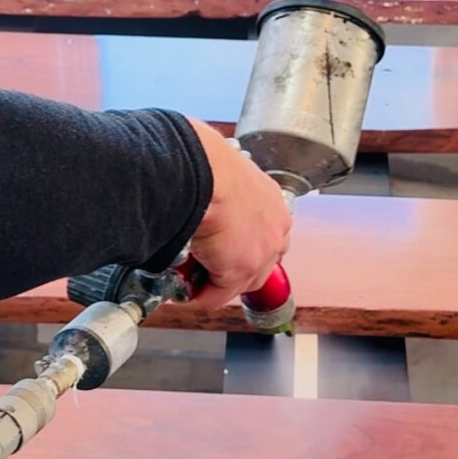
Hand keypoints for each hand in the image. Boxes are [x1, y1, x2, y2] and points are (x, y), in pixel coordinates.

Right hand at [184, 118, 291, 310]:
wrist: (204, 171)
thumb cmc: (205, 161)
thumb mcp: (220, 171)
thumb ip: (217, 186)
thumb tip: (194, 185)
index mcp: (271, 199)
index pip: (267, 233)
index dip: (243, 246)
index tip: (224, 250)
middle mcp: (275, 227)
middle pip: (260, 264)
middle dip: (233, 270)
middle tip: (207, 269)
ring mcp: (262, 251)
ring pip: (240, 283)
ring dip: (215, 284)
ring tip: (191, 280)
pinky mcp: (240, 269)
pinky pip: (216, 295)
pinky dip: (198, 296)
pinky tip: (182, 290)